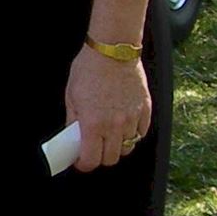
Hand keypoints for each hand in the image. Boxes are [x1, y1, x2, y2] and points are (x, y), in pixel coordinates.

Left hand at [64, 46, 150, 172]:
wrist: (113, 50)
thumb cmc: (89, 69)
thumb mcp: (71, 96)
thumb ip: (73, 121)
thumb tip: (73, 138)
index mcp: (93, 123)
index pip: (91, 159)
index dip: (84, 164)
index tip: (81, 161)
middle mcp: (115, 125)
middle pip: (112, 158)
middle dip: (101, 158)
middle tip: (94, 149)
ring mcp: (132, 118)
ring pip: (128, 147)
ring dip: (118, 146)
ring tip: (109, 137)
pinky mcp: (145, 109)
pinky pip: (142, 133)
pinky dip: (134, 134)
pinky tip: (124, 127)